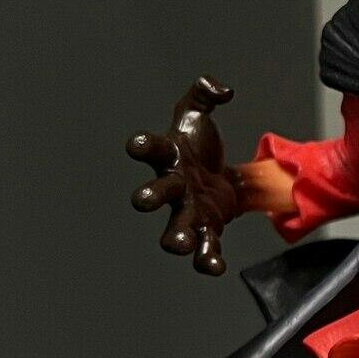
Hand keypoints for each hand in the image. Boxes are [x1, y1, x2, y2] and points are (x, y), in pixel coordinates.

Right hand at [126, 76, 241, 276]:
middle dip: (149, 196)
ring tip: (182, 245)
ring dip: (177, 238)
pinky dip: (208, 259)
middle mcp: (173, 186)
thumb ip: (205, 93)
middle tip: (144, 200)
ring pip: (177, 228)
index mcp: (169, 156)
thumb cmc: (198, 143)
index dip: (143, 145)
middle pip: (157, 193)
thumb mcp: (198, 113)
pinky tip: (215, 267)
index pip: (151, 149)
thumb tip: (222, 90)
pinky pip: (206, 247)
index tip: (136, 144)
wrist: (217, 173)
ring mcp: (188, 210)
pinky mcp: (207, 228)